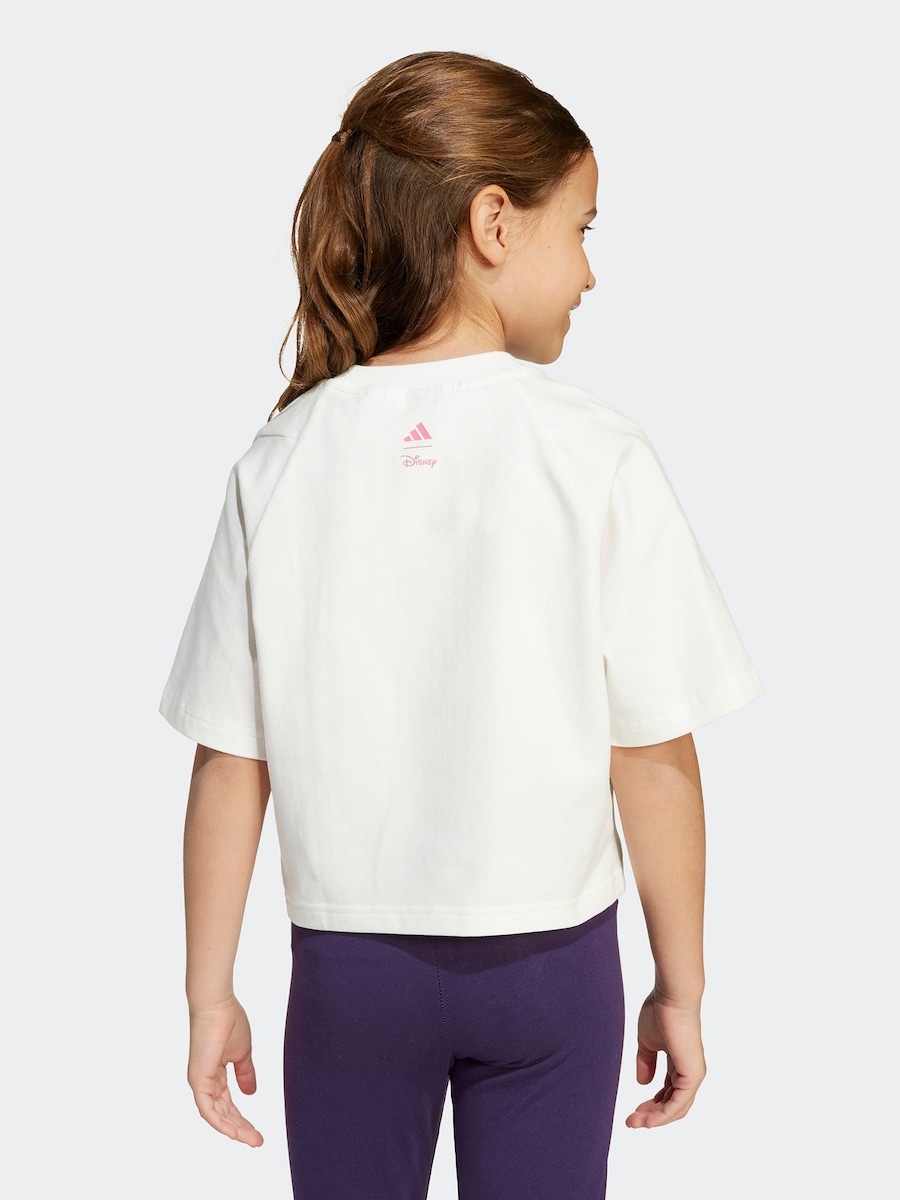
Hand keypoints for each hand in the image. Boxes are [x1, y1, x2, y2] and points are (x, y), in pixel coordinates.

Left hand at [187, 996, 263, 1145]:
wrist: (217, 1004)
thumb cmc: (228, 1020)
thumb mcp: (243, 1052)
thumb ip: (245, 1073)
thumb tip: (251, 1093)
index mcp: (215, 1074)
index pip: (228, 1104)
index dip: (243, 1119)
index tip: (258, 1132)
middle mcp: (206, 1081)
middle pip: (224, 1113)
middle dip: (241, 1128)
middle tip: (257, 1141)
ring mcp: (201, 1081)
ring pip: (216, 1115)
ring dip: (234, 1129)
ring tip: (252, 1139)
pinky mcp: (198, 1079)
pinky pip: (208, 1109)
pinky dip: (220, 1122)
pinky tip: (234, 1132)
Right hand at [625, 991, 706, 1128]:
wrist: (671, 998)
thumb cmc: (660, 1012)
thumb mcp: (647, 1041)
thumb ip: (645, 1062)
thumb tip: (643, 1083)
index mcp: (679, 1063)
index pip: (667, 1091)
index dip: (651, 1103)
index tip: (632, 1111)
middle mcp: (689, 1072)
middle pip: (672, 1104)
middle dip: (651, 1115)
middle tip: (631, 1122)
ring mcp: (692, 1075)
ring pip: (675, 1108)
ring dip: (654, 1119)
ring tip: (634, 1123)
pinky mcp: (692, 1075)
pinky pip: (677, 1104)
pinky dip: (663, 1115)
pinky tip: (648, 1120)